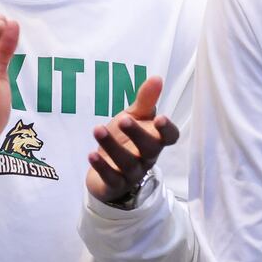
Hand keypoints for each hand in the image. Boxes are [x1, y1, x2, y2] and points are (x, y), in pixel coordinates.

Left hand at [86, 76, 179, 203]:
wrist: (108, 171)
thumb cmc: (126, 140)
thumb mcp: (134, 118)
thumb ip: (145, 101)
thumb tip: (156, 78)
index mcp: (155, 140)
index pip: (170, 138)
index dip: (167, 130)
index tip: (160, 118)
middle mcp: (147, 157)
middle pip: (149, 149)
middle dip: (137, 134)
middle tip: (123, 119)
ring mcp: (132, 173)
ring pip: (127, 162)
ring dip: (112, 146)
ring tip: (97, 129)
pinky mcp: (115, 184)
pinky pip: (111, 178)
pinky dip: (101, 167)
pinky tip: (91, 154)